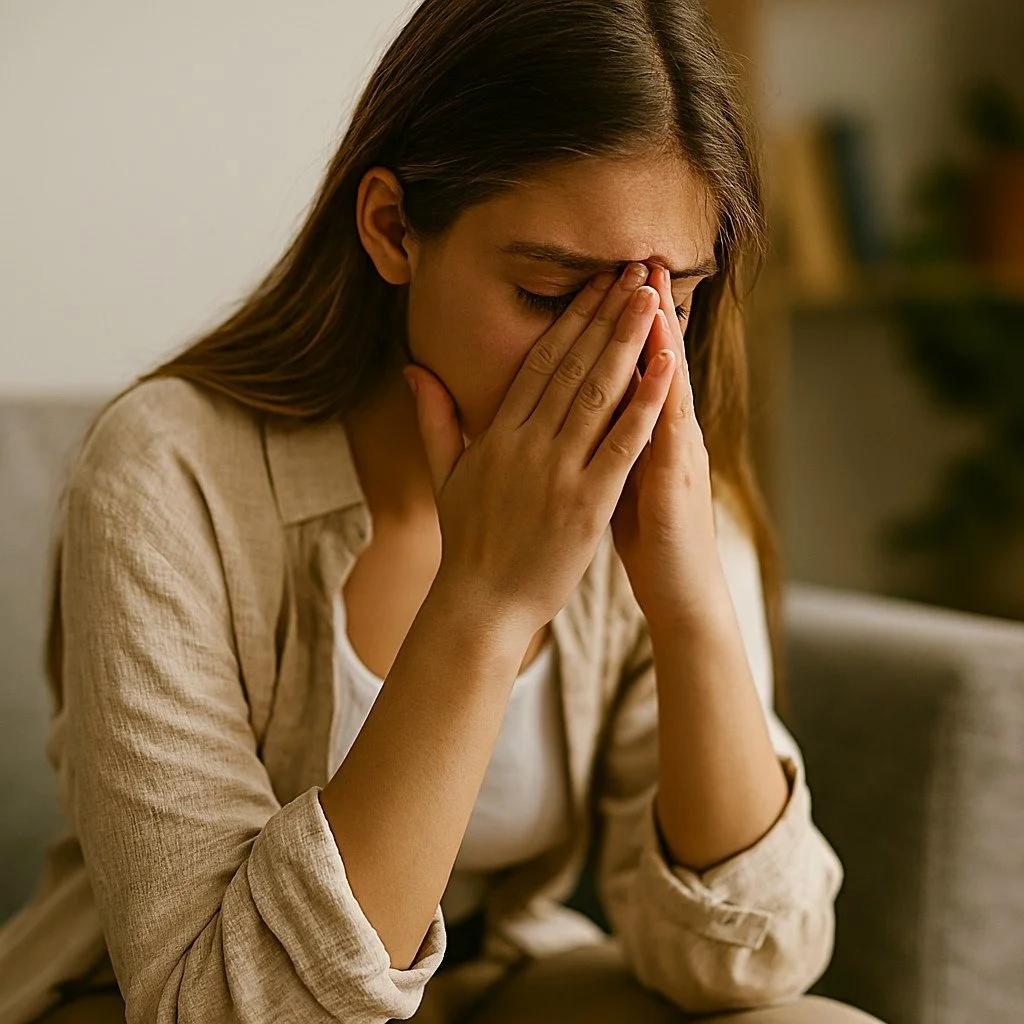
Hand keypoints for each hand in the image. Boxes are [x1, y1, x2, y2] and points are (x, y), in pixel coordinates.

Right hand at [402, 263, 675, 636]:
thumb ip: (437, 419)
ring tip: (652, 298)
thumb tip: (415, 370)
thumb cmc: (468, 543)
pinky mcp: (586, 503)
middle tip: (632, 270)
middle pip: (572, 366)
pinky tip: (667, 368)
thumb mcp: (445, 475)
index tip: (594, 283)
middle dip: (604, 314)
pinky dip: (645, 404)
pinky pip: (622, 445)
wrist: (480, 604)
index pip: (539, 363)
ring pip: (598, 394)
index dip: (569, 318)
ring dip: (627, 342)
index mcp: (498, 434)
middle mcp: (527, 444)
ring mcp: (557, 472)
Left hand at [610, 264, 729, 630]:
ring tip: (651, 288)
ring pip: (667, 384)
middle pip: (651, 362)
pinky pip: (672, 430)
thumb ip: (601, 440)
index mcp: (639, 432)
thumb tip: (574, 414)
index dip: (612, 327)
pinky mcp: (680, 480)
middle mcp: (664, 432)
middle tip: (632, 260)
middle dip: (639, 313)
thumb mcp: (616, 480)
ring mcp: (677, 452)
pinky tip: (665, 359)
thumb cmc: (646, 536)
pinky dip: (668, 392)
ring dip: (660, 335)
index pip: (626, 368)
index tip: (599, 281)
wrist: (683, 591)